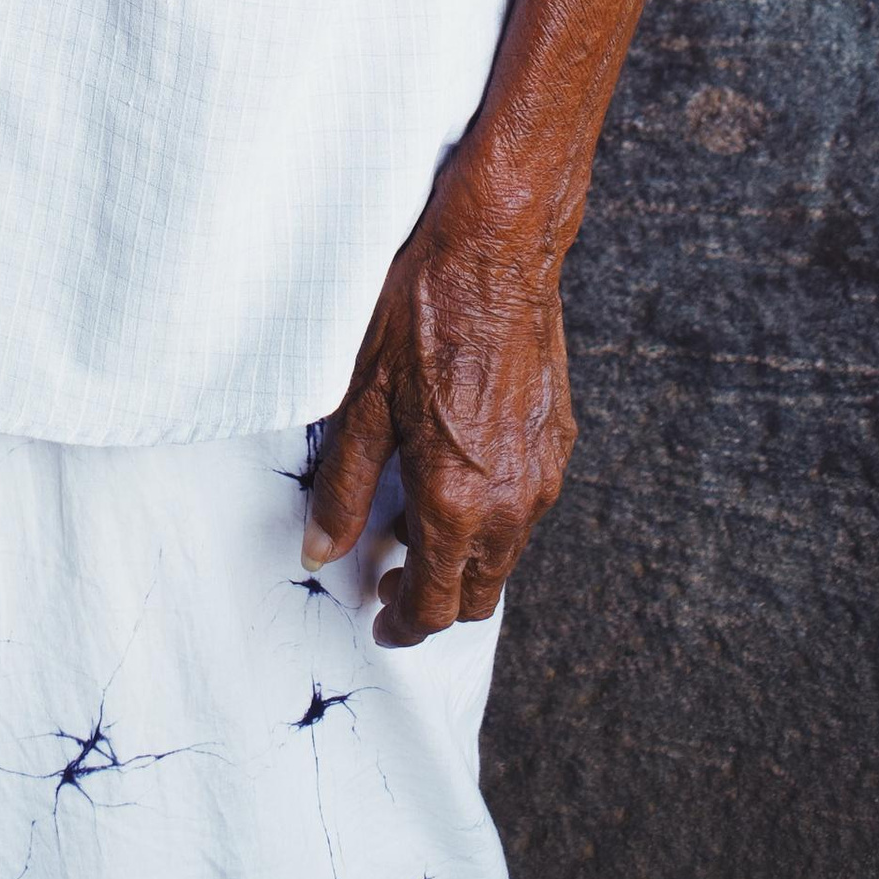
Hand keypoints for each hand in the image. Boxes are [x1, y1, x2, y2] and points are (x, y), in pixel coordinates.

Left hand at [300, 175, 574, 641]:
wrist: (495, 253)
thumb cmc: (421, 315)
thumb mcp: (362, 401)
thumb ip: (343, 489)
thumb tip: (320, 550)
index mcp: (456, 502)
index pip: (435, 605)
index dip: (404, 624)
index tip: (381, 620)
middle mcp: (510, 503)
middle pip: (479, 594)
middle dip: (437, 600)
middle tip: (392, 576)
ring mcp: (542, 474)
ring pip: (507, 554)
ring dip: (467, 558)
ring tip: (419, 521)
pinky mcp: (558, 441)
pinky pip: (528, 507)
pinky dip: (495, 515)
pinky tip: (459, 475)